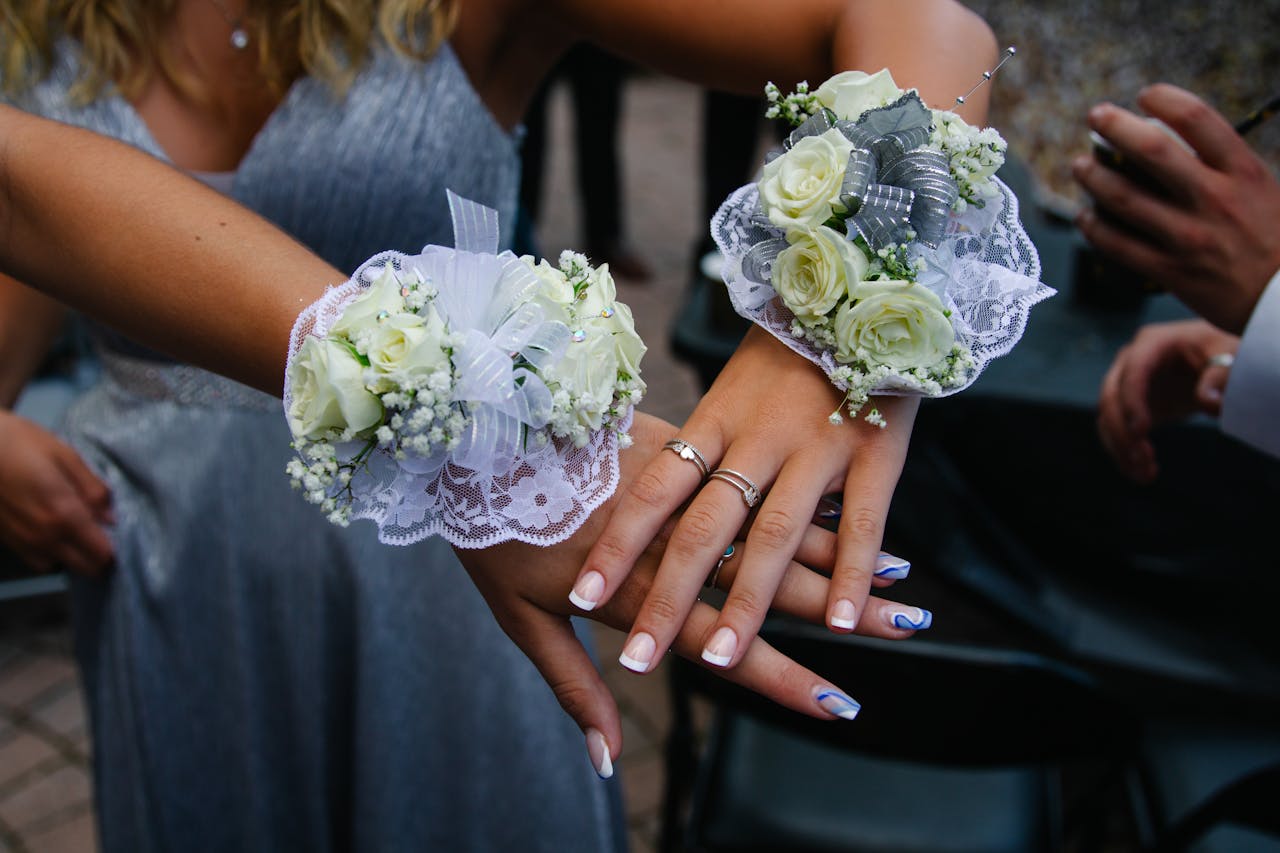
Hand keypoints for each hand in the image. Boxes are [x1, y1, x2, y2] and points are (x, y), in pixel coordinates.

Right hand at [0, 410, 113, 574]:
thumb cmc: (21, 443)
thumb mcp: (65, 455)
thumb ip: (92, 489)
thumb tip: (111, 517)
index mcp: (65, 514)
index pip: (101, 553)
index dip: (115, 550)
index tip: (121, 536)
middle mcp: (45, 536)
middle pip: (84, 567)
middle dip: (99, 558)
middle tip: (104, 537)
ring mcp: (23, 541)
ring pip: (60, 566)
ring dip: (75, 557)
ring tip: (80, 536)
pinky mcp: (7, 540)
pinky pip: (38, 560)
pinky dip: (52, 554)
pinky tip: (54, 534)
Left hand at [458, 411, 927, 774]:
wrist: (473, 425)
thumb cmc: (490, 530)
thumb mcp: (519, 618)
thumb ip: (572, 686)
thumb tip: (609, 761)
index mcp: (637, 583)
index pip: (722, 640)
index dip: (781, 675)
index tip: (838, 705)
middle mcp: (676, 534)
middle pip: (769, 581)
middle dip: (843, 613)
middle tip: (901, 639)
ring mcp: (686, 481)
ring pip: (778, 528)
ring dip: (841, 560)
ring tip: (902, 589)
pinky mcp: (687, 436)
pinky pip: (753, 474)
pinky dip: (806, 500)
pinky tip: (853, 519)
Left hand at [570, 327, 917, 676]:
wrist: (863, 292)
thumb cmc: (787, 354)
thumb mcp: (729, 391)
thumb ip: (699, 448)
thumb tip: (648, 509)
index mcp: (712, 421)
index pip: (654, 492)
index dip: (619, 545)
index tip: (583, 596)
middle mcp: (758, 437)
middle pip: (704, 529)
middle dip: (670, 598)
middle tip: (639, 660)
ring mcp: (817, 446)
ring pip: (776, 535)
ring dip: (751, 603)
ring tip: (726, 661)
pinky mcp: (875, 452)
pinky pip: (863, 522)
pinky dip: (854, 575)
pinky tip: (842, 626)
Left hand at [1073, 84, 1279, 334]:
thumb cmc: (1273, 239)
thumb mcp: (1264, 190)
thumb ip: (1222, 168)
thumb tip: (1170, 143)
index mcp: (1244, 172)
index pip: (1198, 119)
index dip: (1164, 99)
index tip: (1145, 95)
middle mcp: (1215, 199)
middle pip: (1152, 151)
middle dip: (1115, 126)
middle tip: (1095, 115)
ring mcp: (1189, 237)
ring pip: (1123, 198)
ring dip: (1093, 176)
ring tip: (1080, 165)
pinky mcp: (1170, 271)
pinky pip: (1117, 244)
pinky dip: (1094, 226)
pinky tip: (1086, 215)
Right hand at [1097, 319, 1238, 482]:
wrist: (1213, 357)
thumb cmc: (1221, 349)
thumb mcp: (1229, 354)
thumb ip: (1220, 376)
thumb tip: (1209, 403)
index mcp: (1151, 344)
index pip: (1133, 373)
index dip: (1133, 402)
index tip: (1142, 432)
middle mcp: (1128, 363)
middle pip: (1110, 398)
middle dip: (1122, 432)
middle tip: (1143, 459)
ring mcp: (1124, 386)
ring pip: (1107, 419)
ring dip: (1121, 449)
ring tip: (1146, 475)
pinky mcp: (1129, 408)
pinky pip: (1116, 433)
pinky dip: (1124, 454)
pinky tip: (1143, 474)